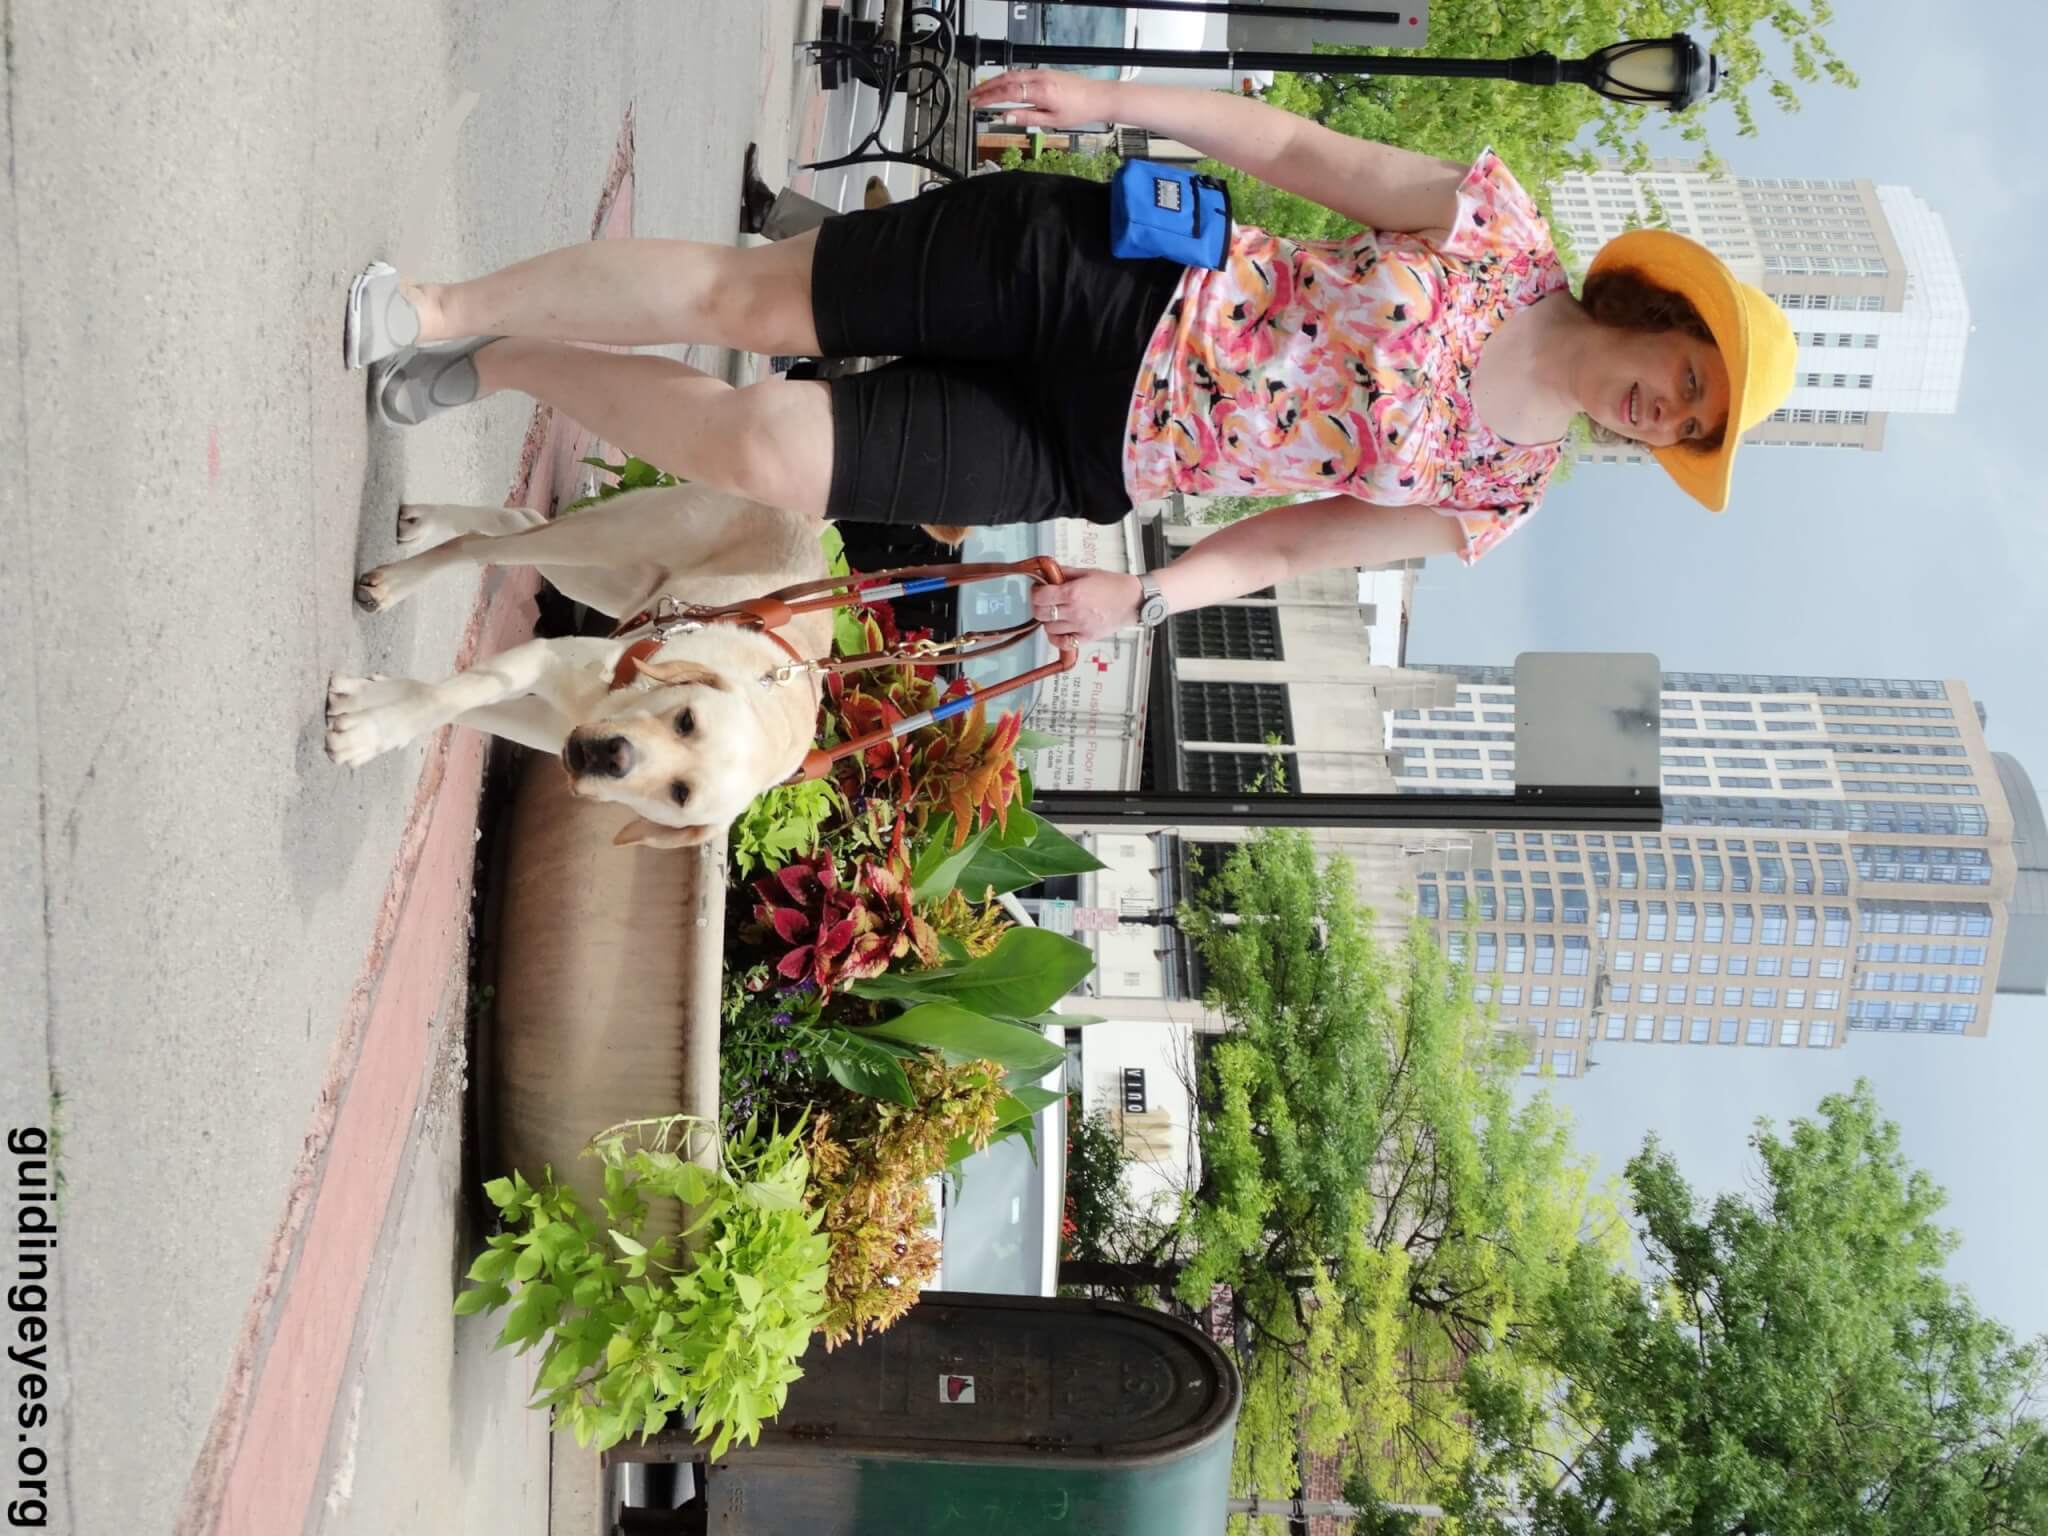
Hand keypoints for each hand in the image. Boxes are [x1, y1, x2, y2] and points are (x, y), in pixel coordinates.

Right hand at [967, 70, 1113, 131]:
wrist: (1097, 97)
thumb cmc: (1078, 111)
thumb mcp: (1052, 121)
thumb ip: (1026, 118)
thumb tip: (1005, 117)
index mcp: (1041, 92)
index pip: (1007, 93)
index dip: (989, 98)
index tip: (976, 103)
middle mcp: (1039, 78)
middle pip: (1005, 79)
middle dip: (985, 86)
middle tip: (971, 95)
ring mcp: (1041, 73)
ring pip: (1011, 74)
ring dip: (994, 81)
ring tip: (981, 91)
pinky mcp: (1044, 72)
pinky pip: (1020, 73)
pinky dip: (1006, 78)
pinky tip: (1000, 85)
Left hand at [1031, 568, 1140, 641]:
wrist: (1133, 600)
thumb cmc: (1114, 585)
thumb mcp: (1087, 572)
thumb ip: (1065, 573)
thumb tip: (1049, 571)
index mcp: (1073, 593)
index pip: (1040, 597)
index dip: (1035, 592)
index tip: (1038, 590)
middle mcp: (1074, 612)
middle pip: (1041, 614)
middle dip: (1038, 606)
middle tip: (1044, 601)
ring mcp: (1080, 627)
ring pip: (1048, 629)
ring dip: (1047, 621)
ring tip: (1054, 613)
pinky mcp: (1086, 637)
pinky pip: (1062, 643)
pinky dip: (1056, 638)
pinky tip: (1059, 629)